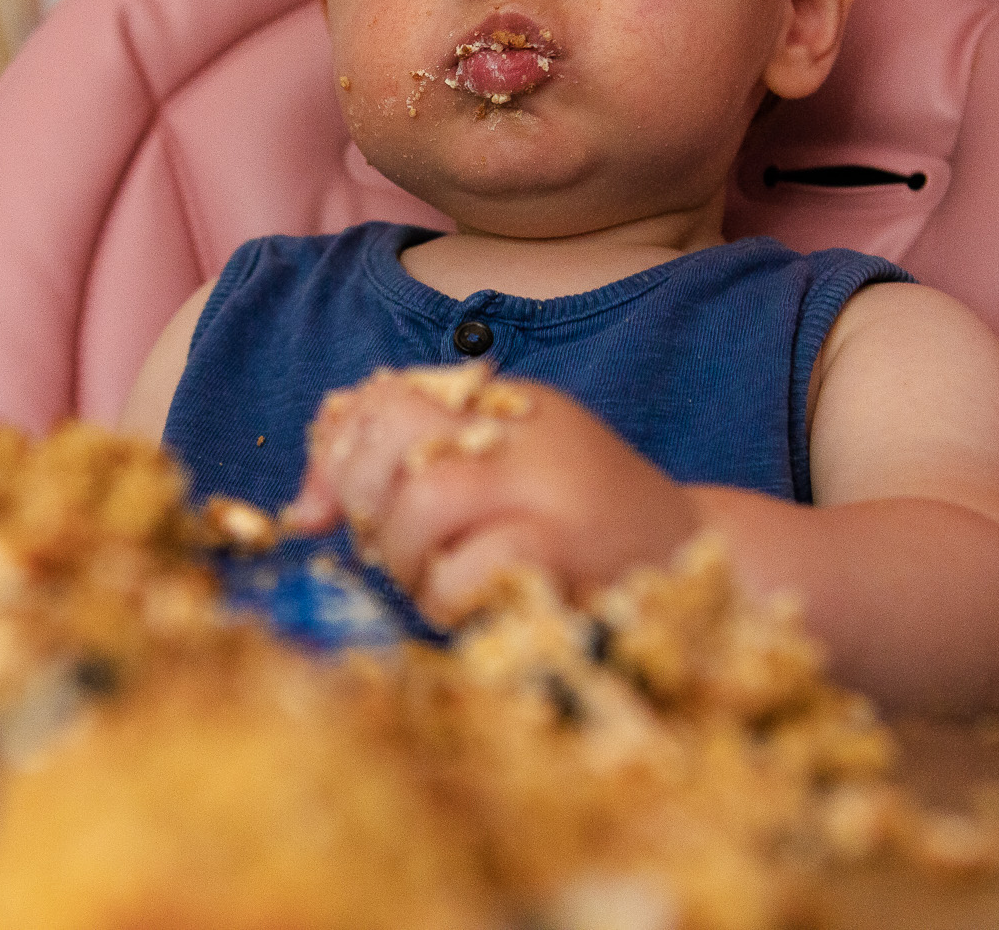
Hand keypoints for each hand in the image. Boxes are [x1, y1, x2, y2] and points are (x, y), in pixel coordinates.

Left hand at [283, 363, 699, 624]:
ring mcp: (548, 488)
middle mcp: (525, 430)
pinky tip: (473, 601)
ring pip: (421, 498)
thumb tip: (299, 512)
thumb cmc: (581, 527)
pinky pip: (465, 569)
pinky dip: (446, 595)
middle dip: (367, 504)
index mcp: (503, 403)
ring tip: (437, 579)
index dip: (338, 455)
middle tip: (395, 548)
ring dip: (406, 557)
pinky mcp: (564, 553)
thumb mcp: (498, 474)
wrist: (699, 563)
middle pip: (390, 435)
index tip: (340, 508)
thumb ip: (402, 472)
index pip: (381, 397)